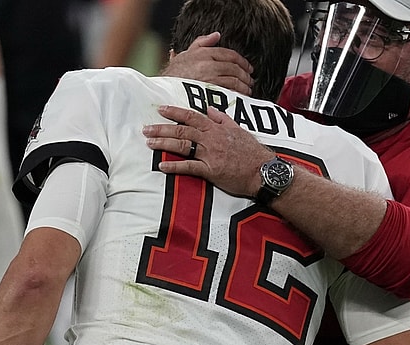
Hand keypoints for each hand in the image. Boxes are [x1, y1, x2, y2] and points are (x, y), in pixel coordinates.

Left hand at [143, 105, 274, 197]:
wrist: (263, 170)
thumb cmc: (253, 152)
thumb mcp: (239, 130)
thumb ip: (223, 119)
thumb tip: (210, 108)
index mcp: (217, 128)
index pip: (192, 116)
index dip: (174, 112)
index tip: (161, 109)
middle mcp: (211, 139)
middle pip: (182, 130)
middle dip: (162, 129)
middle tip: (146, 129)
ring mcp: (210, 155)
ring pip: (182, 146)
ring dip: (164, 144)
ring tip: (149, 144)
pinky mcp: (211, 171)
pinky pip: (189, 167)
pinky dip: (175, 167)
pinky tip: (162, 166)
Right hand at [161, 32, 254, 95]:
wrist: (165, 89)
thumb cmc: (175, 73)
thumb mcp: (187, 53)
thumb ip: (202, 42)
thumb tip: (217, 35)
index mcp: (204, 53)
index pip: (230, 54)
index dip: (243, 61)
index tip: (248, 67)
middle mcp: (208, 64)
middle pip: (235, 68)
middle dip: (246, 75)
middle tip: (250, 80)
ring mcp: (209, 78)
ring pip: (234, 80)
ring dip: (244, 85)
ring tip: (247, 89)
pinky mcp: (210, 92)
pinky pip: (230, 92)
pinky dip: (238, 94)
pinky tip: (241, 96)